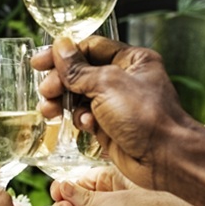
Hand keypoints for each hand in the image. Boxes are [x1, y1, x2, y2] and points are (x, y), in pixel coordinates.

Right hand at [33, 36, 204, 189]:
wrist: (165, 158)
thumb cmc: (146, 117)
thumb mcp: (106, 84)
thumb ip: (78, 68)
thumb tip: (60, 47)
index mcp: (131, 60)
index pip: (89, 48)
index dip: (63, 54)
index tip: (39, 62)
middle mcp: (125, 79)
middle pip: (81, 73)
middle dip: (60, 82)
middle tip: (46, 91)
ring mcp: (118, 104)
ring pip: (80, 97)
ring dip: (64, 102)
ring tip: (50, 110)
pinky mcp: (112, 127)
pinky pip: (86, 118)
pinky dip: (82, 120)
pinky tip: (87, 126)